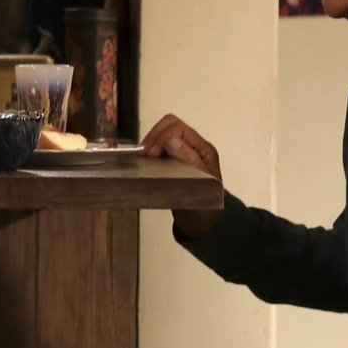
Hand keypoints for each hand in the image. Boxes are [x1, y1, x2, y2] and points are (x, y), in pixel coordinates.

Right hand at [142, 114, 224, 236]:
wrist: (202, 223)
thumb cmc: (203, 207)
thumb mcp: (200, 187)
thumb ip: (189, 162)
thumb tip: (171, 140)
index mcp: (203, 150)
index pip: (179, 129)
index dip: (162, 138)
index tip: (151, 156)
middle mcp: (194, 147)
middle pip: (171, 124)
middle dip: (154, 136)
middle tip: (145, 156)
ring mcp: (183, 151)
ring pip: (163, 131)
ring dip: (151, 142)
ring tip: (143, 159)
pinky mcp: (173, 159)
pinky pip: (159, 144)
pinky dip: (149, 148)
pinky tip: (144, 161)